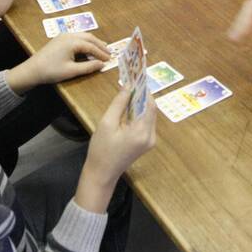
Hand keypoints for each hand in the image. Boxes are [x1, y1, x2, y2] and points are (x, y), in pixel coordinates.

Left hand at [5, 33, 110, 93]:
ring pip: (83, 35)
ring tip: (102, 48)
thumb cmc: (51, 71)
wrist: (32, 70)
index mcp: (73, 42)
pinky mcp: (60, 38)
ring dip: (93, 42)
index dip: (101, 53)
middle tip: (109, 53)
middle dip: (100, 45)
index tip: (110, 60)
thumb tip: (102, 64)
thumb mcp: (71, 71)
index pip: (92, 47)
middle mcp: (69, 35)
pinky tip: (88, 47)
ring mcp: (64, 35)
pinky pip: (77, 36)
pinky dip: (86, 41)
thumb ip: (88, 67)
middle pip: (89, 37)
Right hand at [75, 89, 157, 212]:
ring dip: (140, 104)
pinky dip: (139, 114)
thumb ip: (119, 103)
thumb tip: (128, 86)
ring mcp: (150, 141)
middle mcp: (150, 136)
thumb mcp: (107, 123)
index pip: (149, 104)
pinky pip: (145, 123)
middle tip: (131, 82)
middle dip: (142, 95)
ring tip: (128, 93)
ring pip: (149, 115)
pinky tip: (128, 108)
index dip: (144, 89)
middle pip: (150, 109)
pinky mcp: (146, 143)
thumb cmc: (101, 149)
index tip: (137, 77)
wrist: (101, 174)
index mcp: (141, 131)